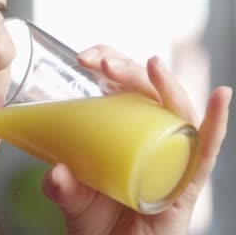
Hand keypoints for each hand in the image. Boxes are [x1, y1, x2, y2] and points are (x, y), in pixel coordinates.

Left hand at [41, 45, 231, 234]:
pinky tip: (220, 95)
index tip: (84, 57)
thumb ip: (61, 186)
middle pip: (147, 93)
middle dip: (127, 70)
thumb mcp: (72, 198)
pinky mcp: (187, 184)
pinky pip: (205, 151)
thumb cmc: (96, 223)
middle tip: (101, 62)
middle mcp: (150, 138)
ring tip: (151, 64)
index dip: (110, 64)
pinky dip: (215, 124)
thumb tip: (56, 172)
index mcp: (122, 133)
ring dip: (166, 85)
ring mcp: (170, 158)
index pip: (121, 87)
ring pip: (176, 112)